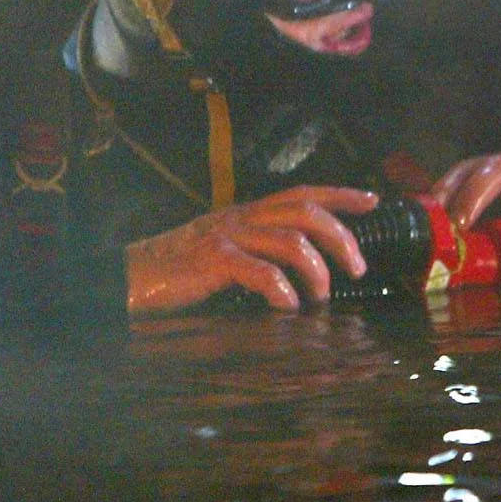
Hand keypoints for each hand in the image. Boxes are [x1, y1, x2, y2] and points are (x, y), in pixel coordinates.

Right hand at [125, 186, 378, 315]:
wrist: (127, 278)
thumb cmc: (179, 272)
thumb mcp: (225, 252)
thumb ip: (258, 251)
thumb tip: (301, 270)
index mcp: (247, 213)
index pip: (302, 193)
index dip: (340, 194)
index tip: (373, 200)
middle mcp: (241, 218)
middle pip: (307, 213)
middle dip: (342, 238)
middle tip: (357, 268)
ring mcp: (227, 237)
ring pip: (291, 241)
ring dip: (317, 272)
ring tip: (321, 299)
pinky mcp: (212, 261)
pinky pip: (260, 272)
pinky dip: (282, 292)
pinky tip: (288, 308)